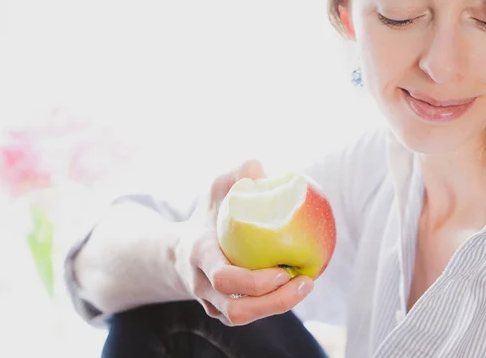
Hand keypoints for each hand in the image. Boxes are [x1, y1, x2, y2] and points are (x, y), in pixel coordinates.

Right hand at [173, 159, 313, 325]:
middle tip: (305, 281)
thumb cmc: (208, 215)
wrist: (179, 251)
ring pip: (244, 318)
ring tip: (306, 284)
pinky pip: (249, 314)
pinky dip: (273, 304)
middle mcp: (203, 286)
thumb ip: (237, 176)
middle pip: (237, 310)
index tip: (283, 271)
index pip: (224, 278)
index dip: (255, 282)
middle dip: (275, 302)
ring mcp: (211, 304)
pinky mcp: (222, 312)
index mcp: (200, 257)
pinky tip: (296, 286)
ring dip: (278, 306)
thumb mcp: (217, 190)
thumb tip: (261, 168)